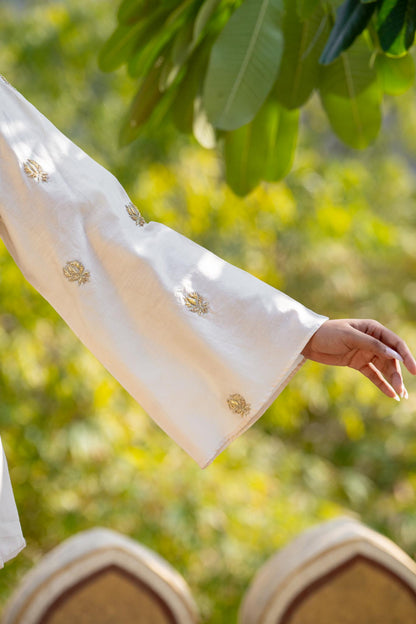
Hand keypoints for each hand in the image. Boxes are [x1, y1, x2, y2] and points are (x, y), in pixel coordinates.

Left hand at [301, 319, 415, 399]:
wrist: (308, 341)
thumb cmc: (329, 334)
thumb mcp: (350, 337)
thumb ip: (373, 345)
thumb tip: (395, 356)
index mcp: (374, 329)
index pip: (396, 343)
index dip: (406, 357)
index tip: (414, 370)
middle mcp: (373, 340)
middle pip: (392, 359)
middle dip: (398, 374)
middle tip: (402, 390)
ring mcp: (366, 352)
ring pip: (384, 368)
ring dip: (392, 381)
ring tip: (400, 395)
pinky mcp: (358, 363)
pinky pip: (374, 375)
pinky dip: (382, 384)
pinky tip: (391, 395)